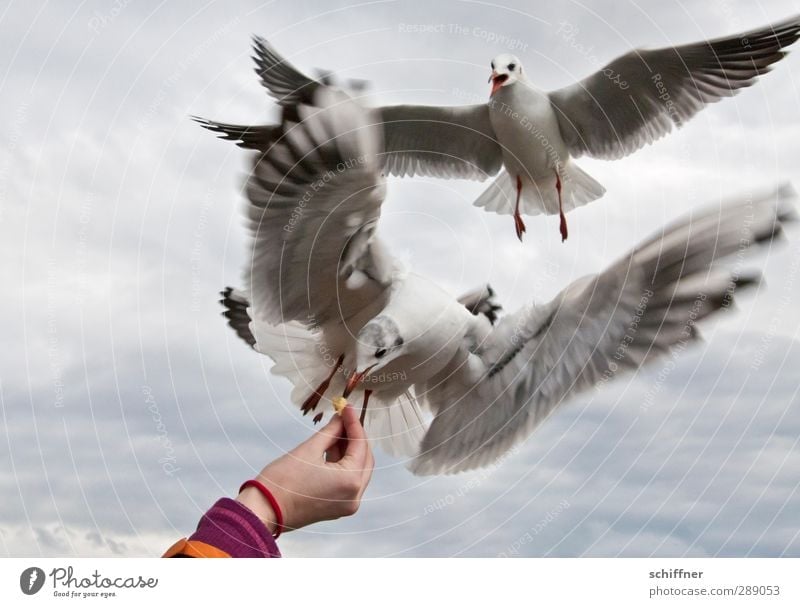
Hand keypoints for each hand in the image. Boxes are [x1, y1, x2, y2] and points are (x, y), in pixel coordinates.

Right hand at [237, 405, 373, 532]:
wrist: (264, 510)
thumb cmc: (283, 481)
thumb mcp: (309, 449)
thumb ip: (331, 432)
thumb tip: (340, 419)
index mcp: (350, 481)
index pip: (360, 445)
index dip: (353, 422)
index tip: (346, 407)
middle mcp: (354, 496)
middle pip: (364, 458)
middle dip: (355, 436)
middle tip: (343, 417)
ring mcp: (347, 504)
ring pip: (357, 470)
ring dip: (349, 449)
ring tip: (335, 429)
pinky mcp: (337, 507)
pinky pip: (347, 480)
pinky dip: (342, 464)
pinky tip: (332, 447)